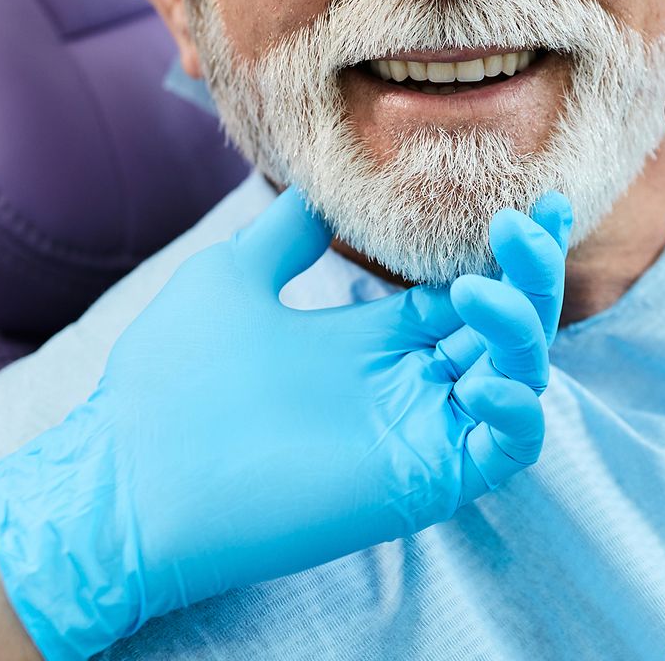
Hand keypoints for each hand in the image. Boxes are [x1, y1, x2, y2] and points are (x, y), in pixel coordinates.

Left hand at [0, 188, 570, 660]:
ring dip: (522, 326)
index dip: (508, 251)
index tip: (533, 201)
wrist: (130, 473)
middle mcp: (405, 384)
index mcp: (371, 340)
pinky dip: (518, 411)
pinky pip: (504, 450)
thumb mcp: (232, 278)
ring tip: (478, 288)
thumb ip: (286, 234)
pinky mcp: (421, 479)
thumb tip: (319, 185)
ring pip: (517, 378)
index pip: (466, 293)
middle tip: (529, 221)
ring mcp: (418, 432)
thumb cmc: (169, 381)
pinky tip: (485, 376)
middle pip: (506, 327)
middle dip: (532, 274)